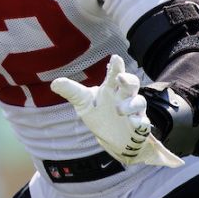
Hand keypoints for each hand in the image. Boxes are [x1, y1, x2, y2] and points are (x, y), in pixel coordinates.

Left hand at [50, 56, 182, 167]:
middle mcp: (124, 96)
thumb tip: (54, 83)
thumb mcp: (83, 103)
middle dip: (127, 79)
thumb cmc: (100, 115)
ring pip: (139, 101)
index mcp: (110, 88)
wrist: (114, 139)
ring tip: (118, 110)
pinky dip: (140, 122)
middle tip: (120, 77)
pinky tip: (135, 123)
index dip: (116, 67)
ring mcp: (134, 111)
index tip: (115, 58)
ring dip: (131, 105)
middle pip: (131, 83)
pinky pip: (144, 122)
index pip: (114, 75)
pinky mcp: (140, 126)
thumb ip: (71, 92)